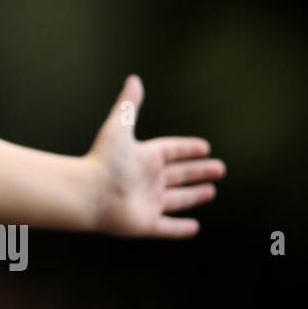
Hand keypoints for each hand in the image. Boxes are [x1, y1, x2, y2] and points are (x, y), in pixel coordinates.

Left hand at [86, 75, 224, 236]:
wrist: (88, 193)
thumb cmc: (103, 160)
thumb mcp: (119, 128)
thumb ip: (129, 105)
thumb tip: (134, 79)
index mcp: (144, 157)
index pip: (172, 151)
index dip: (188, 149)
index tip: (205, 147)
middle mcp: (147, 180)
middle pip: (179, 175)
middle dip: (198, 172)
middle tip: (220, 169)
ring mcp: (148, 202)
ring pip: (177, 200)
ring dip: (193, 197)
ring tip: (210, 191)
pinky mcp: (146, 223)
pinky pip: (168, 228)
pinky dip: (181, 229)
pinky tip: (194, 228)